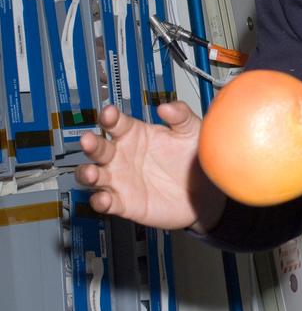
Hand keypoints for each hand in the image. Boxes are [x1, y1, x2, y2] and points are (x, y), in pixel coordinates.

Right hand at [75, 102, 225, 232]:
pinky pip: (106, 203)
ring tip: (91, 173)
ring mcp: (120, 180)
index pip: (115, 123)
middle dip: (91, 144)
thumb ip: (181, 115)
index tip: (108, 114)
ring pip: (94, 175)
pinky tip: (104, 199)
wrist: (205, 193)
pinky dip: (100, 202)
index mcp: (134, 134)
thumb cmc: (192, 159)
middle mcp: (122, 156)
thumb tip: (166, 107)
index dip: (109, 117)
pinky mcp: (124, 203)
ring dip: (87, 173)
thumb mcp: (191, 131)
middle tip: (88, 140)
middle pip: (98, 148)